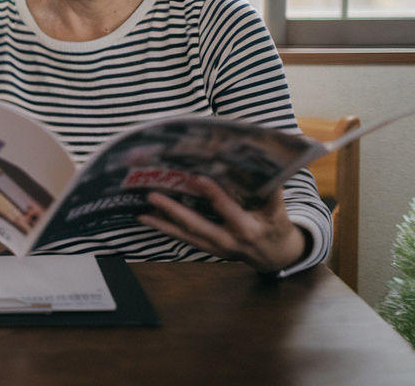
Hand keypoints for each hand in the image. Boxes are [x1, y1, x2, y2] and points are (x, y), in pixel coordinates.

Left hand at [138, 179, 307, 272]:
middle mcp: (229, 240)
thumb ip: (271, 191)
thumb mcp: (278, 210)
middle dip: (174, 211)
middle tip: (153, 196)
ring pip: (186, 235)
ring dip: (162, 223)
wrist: (276, 256)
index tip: (197, 178)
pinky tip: (146, 219)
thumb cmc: (276, 227)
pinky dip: (165, 229)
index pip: (228, 209)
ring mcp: (217, 247)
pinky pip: (184, 239)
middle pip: (197, 225)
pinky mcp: (209, 249)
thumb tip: (264, 164)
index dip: (213, 195)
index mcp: (248, 227)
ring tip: (141, 210)